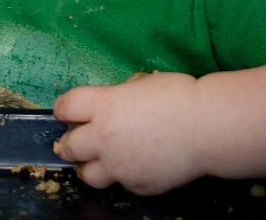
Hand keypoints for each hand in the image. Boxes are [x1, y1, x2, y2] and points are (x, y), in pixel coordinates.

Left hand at [53, 72, 203, 195]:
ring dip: (89, 166)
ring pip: (88, 175)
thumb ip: (119, 96)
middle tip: (78, 138)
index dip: (63, 108)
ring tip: (98, 160)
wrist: (206, 127)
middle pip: (69, 146)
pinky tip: (136, 164)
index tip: (66, 111)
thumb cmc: (177, 95)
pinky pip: (122, 183)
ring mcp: (120, 166)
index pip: (65, 107)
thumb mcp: (140, 83)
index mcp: (103, 106)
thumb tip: (114, 102)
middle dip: (71, 141)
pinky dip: (123, 175)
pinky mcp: (138, 185)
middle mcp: (104, 138)